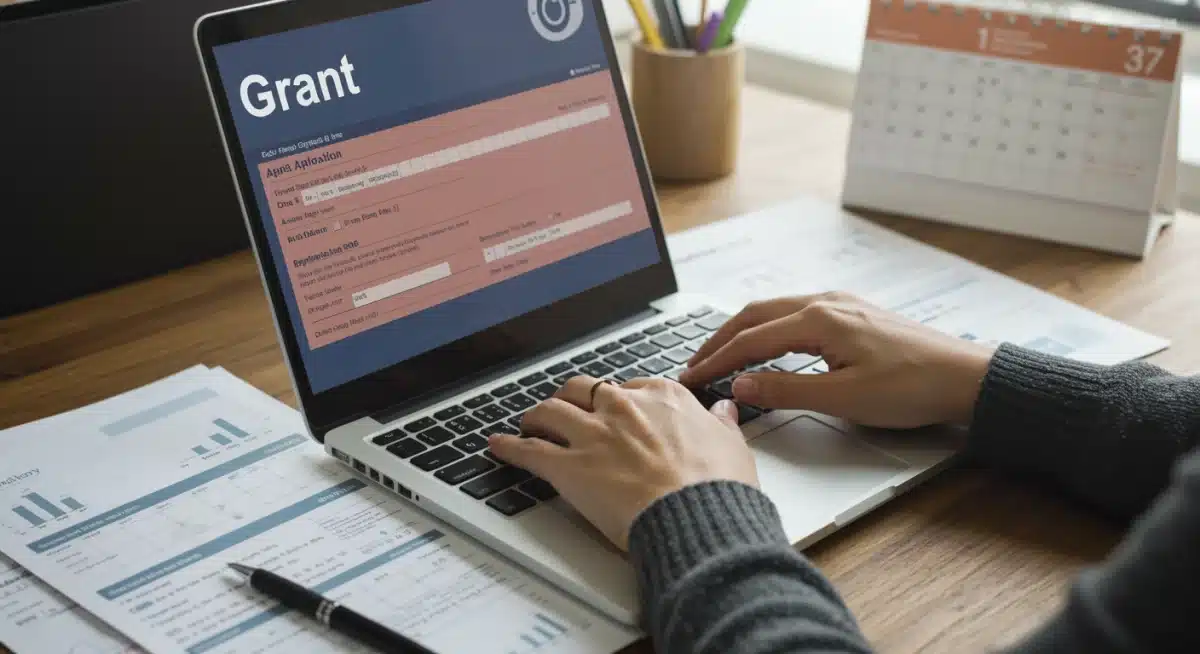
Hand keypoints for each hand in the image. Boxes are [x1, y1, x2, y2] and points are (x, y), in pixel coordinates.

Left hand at [487, 376, 756, 549]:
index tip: (613, 408)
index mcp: (663, 398)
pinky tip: (497, 446)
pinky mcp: (569, 467)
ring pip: (550, 411)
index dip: (617, 399)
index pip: (629, 386)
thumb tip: (724, 411)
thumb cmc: (717, 488)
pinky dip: (509, 447)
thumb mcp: (733, 445)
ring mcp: (593, 435)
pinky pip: (529, 450)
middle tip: (566, 409)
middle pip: (583, 390)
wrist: (697, 517)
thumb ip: (722, 424)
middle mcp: (623, 408)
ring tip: (529, 422)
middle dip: (571, 398)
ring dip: (536, 416)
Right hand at [679, 292, 994, 428]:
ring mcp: (841, 305)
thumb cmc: (913, 387)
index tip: (690, 377)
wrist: (966, 378)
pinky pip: (796, 313)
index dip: (715, 360)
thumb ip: (785, 390)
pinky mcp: (854, 314)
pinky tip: (767, 343)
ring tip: (721, 353)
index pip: (749, 339)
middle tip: (694, 363)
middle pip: (755, 315)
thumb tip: (740, 386)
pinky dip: (768, 328)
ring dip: (743, 331)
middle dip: (720, 339)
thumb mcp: (842, 398)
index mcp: (818, 319)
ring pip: (775, 311)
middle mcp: (825, 302)